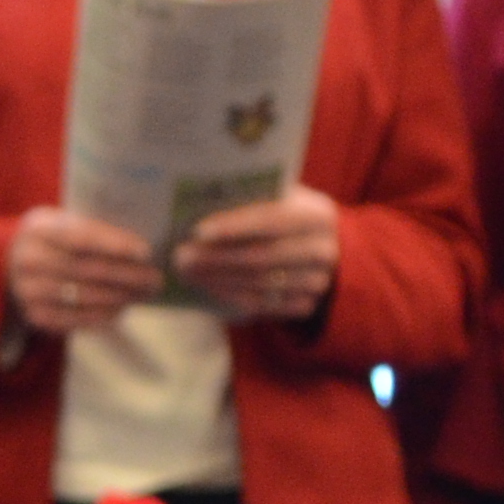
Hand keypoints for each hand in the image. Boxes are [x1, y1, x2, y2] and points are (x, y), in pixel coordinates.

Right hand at [7, 207, 163, 337]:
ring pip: (85, 297)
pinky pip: (76, 319)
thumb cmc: (48, 238)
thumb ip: (89, 226)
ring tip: (144, 294)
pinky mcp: (35, 316)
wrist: (6, 263)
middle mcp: (30, 260)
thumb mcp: (59, 220)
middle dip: (128, 276)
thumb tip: (141, 241)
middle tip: (155, 279)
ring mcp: (30, 291)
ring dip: (121, 298)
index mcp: (39, 229)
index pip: (82, 237)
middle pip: (88, 270)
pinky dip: (103, 316)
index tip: (146, 252)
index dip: (115, 245)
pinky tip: (122, 309)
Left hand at [169, 186, 343, 324]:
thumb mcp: (281, 198)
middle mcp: (322, 250)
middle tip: (181, 257)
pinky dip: (230, 296)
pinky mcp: (304, 305)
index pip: (273, 219)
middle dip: (217, 258)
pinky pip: (261, 305)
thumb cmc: (286, 214)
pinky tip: (207, 287)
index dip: (235, 226)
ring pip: (258, 283)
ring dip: (217, 279)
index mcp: (317, 214)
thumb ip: (254, 197)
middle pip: (262, 256)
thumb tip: (201, 198)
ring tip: (186, 272)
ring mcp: (316, 281)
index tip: (198, 231)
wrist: (316, 248)